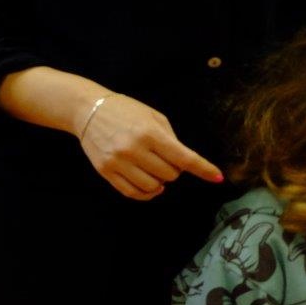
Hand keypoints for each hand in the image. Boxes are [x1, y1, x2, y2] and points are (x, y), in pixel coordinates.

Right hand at [77, 93, 222, 200]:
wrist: (88, 110)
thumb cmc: (125, 111)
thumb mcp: (153, 116)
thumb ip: (170, 138)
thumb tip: (183, 163)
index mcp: (150, 133)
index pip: (183, 157)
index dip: (203, 169)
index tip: (217, 177)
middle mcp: (134, 149)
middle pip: (169, 174)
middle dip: (174, 170)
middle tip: (166, 160)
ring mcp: (118, 162)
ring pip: (152, 186)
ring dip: (160, 182)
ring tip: (155, 171)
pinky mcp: (106, 171)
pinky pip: (132, 192)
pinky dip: (146, 193)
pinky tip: (149, 186)